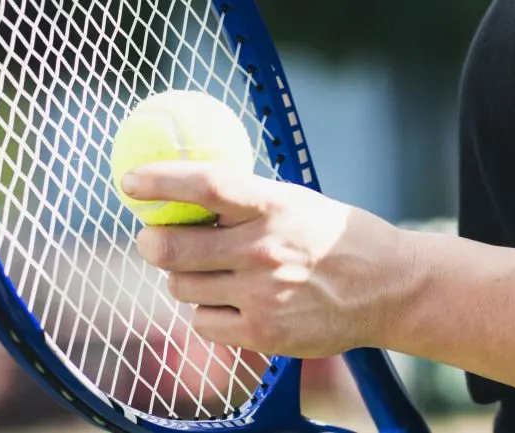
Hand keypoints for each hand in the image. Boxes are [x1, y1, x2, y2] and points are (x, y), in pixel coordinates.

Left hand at [123, 162, 414, 356]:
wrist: (386, 288)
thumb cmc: (331, 237)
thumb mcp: (294, 201)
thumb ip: (244, 201)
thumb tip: (182, 190)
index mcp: (274, 205)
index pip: (205, 185)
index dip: (161, 181)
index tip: (129, 180)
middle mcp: (264, 250)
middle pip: (176, 247)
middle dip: (151, 242)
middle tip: (148, 238)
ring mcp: (262, 295)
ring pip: (183, 288)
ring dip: (183, 279)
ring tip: (207, 271)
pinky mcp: (263, 333)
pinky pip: (204, 324)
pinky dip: (207, 313)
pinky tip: (230, 302)